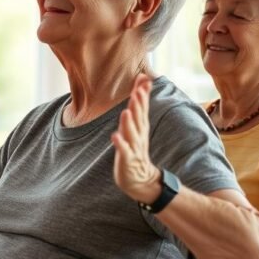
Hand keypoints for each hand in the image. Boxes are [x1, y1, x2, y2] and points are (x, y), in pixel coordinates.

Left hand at [111, 74, 161, 203]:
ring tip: (126, 112)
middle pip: (139, 119)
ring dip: (129, 123)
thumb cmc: (135, 149)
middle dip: (138, 105)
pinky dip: (120, 144)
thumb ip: (139, 106)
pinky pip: (123, 151)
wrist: (141, 179)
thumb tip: (143, 84)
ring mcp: (133, 148)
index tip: (144, 79)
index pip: (142, 108)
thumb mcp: (137, 126)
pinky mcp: (127, 160)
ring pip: (131, 134)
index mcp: (140, 127)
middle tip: (138, 92)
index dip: (142, 94)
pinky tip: (115, 136)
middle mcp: (139, 135)